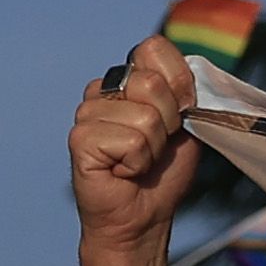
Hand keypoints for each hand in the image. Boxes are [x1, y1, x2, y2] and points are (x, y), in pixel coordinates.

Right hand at [69, 35, 201, 254]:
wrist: (143, 218)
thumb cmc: (162, 174)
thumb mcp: (186, 123)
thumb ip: (184, 90)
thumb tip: (186, 73)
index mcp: (128, 79)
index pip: (153, 48)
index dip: (177, 83)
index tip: (177, 116)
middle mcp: (104, 91)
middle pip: (150, 82)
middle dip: (167, 122)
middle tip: (154, 146)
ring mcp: (87, 114)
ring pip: (143, 116)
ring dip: (152, 148)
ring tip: (137, 162)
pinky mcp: (79, 140)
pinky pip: (128, 140)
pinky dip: (136, 163)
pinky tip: (122, 173)